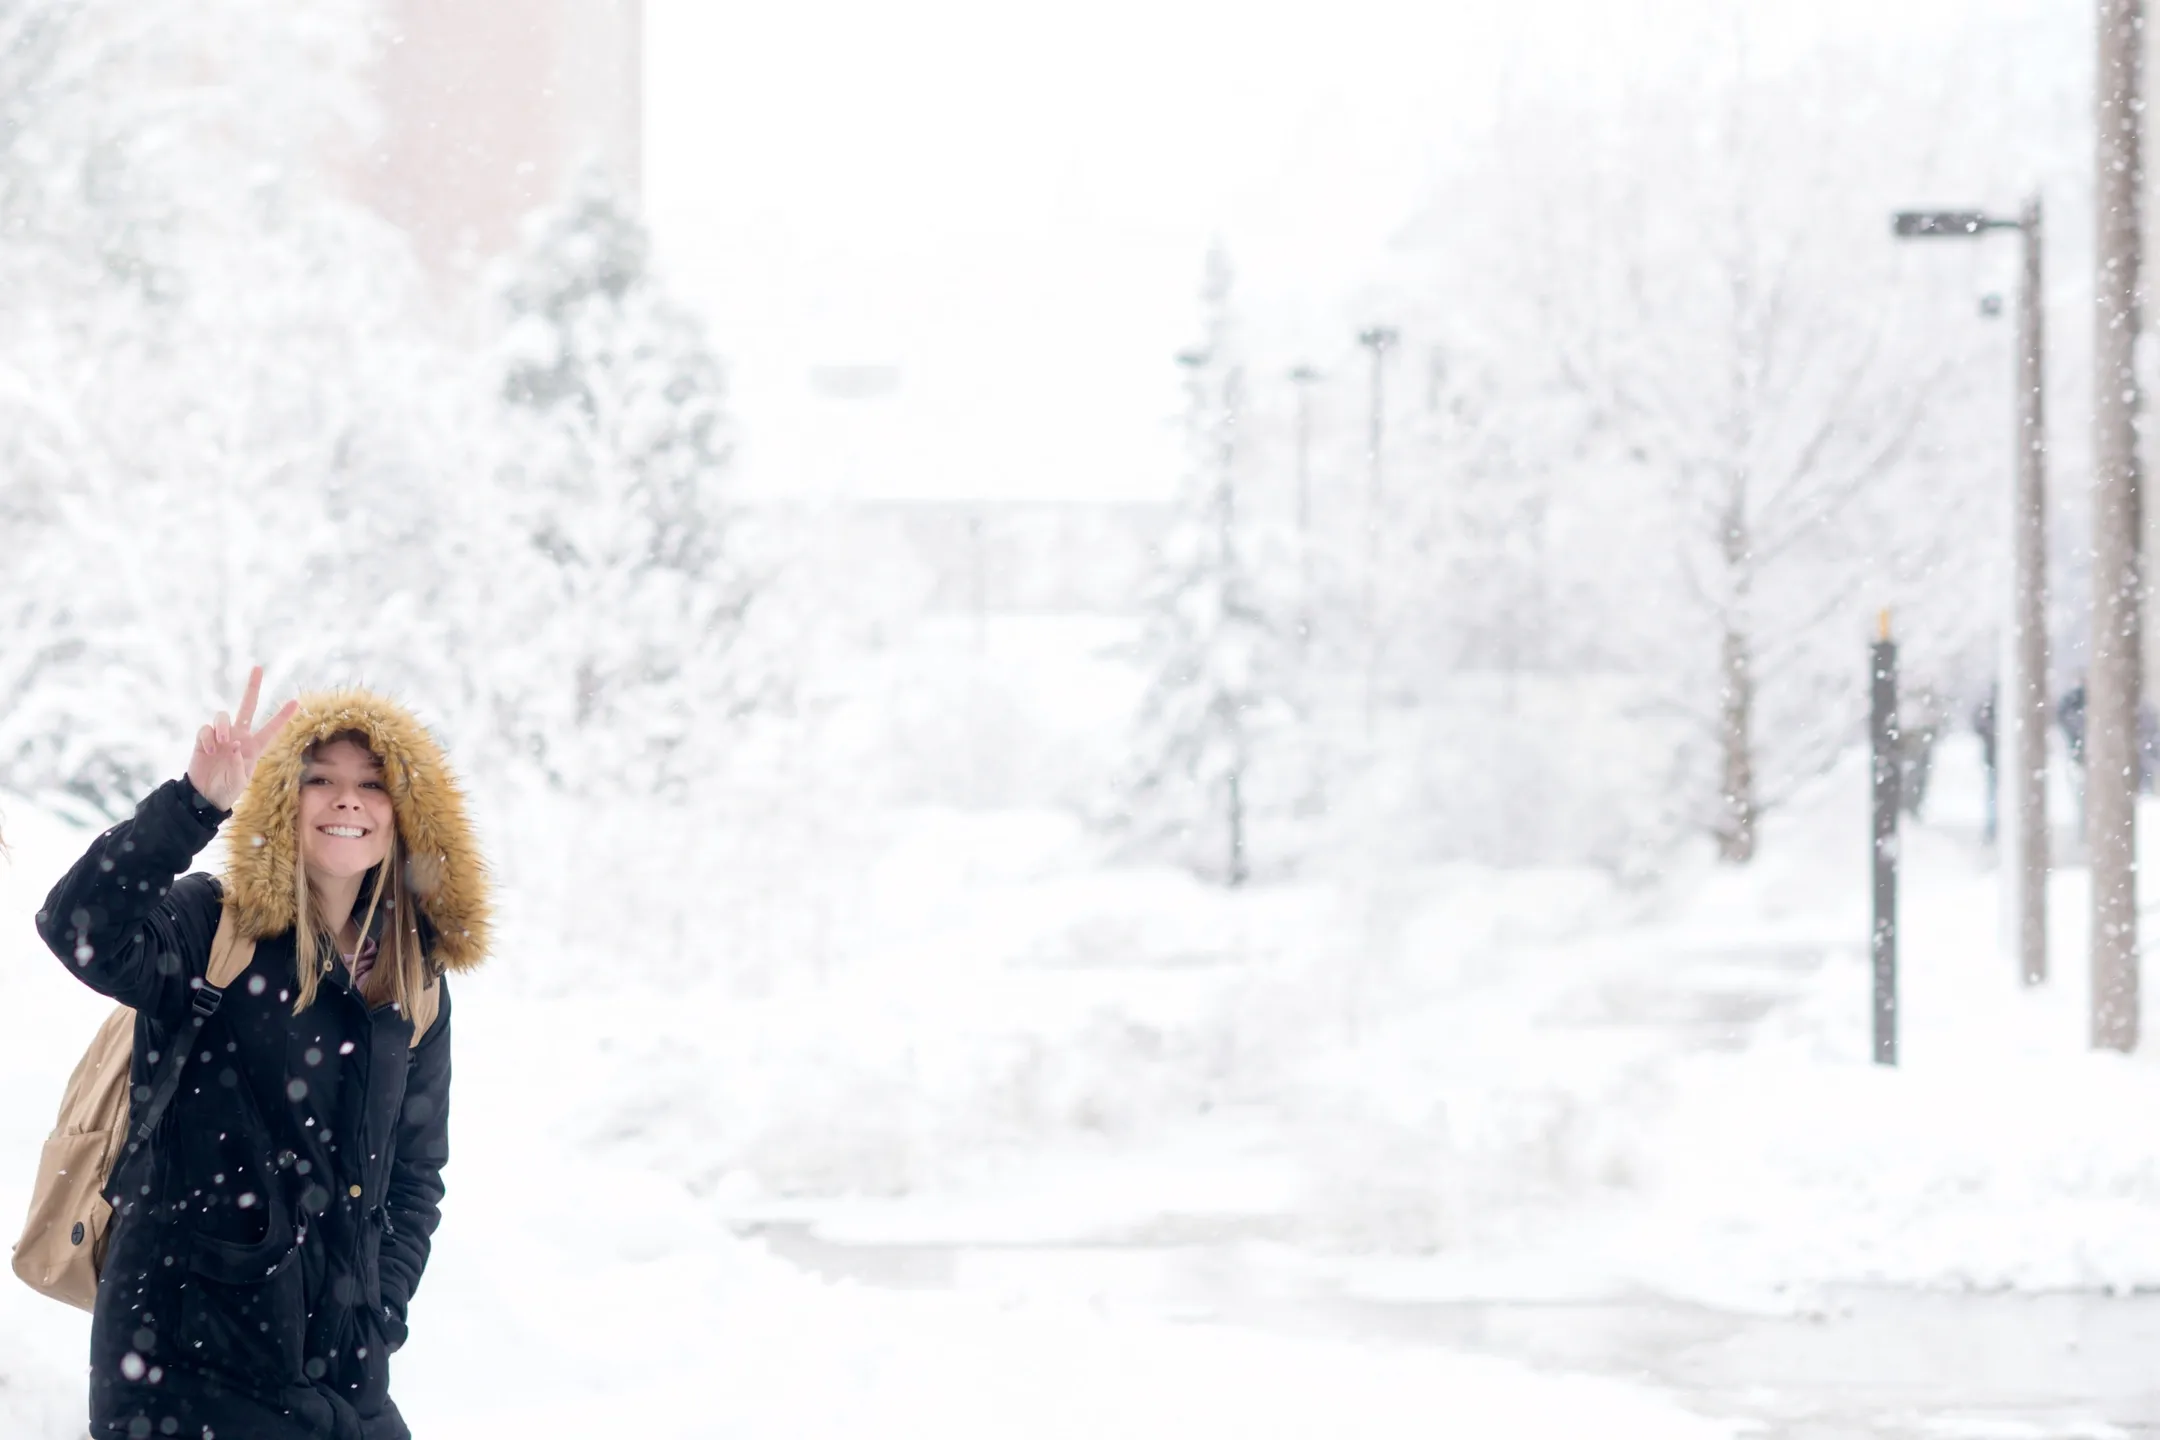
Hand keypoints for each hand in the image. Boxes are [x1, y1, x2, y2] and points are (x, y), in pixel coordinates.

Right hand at [186, 666, 299, 811]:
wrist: (204, 796)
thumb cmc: (227, 790)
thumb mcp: (238, 781)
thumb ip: (237, 764)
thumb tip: (233, 743)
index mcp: (254, 747)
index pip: (271, 729)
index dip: (282, 716)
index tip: (295, 702)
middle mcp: (239, 737)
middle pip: (247, 707)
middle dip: (252, 687)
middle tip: (258, 668)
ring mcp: (220, 736)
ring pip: (223, 716)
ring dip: (223, 726)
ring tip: (223, 742)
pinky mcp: (203, 740)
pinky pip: (205, 729)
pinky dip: (207, 737)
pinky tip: (209, 750)